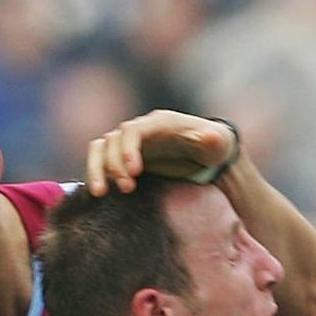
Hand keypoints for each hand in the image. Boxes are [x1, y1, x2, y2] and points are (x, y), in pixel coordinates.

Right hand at [86, 109, 237, 194]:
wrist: (206, 153)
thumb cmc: (213, 146)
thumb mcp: (219, 142)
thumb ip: (215, 140)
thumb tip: (212, 137)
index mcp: (159, 122)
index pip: (134, 130)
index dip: (129, 149)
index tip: (134, 171)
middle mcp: (139, 129)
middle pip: (113, 140)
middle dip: (115, 164)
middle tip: (127, 188)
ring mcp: (129, 142)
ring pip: (100, 148)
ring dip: (97, 169)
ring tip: (101, 193)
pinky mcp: (123, 157)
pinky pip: (100, 161)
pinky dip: (95, 174)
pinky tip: (99, 193)